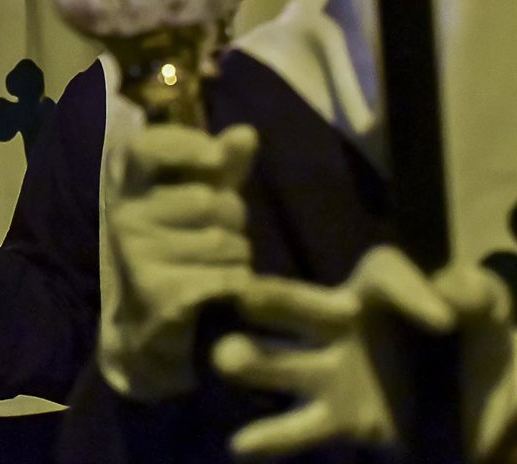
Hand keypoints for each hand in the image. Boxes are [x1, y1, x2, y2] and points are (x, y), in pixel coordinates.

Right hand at [100, 124, 258, 399]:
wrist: (152, 323)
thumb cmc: (181, 245)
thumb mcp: (201, 198)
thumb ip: (223, 165)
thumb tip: (247, 133)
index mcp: (128, 184)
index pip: (147, 147)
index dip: (185, 144)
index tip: (217, 157)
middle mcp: (124, 215)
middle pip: (208, 201)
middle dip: (232, 218)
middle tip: (219, 235)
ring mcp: (137, 254)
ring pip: (223, 242)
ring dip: (237, 255)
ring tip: (215, 265)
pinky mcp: (158, 291)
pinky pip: (225, 277)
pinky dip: (235, 284)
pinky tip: (217, 291)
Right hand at [214, 246, 516, 460]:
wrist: (489, 400)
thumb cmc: (481, 340)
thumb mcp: (490, 307)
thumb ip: (475, 291)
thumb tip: (444, 301)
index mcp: (382, 290)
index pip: (384, 273)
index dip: (408, 291)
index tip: (442, 323)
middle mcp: (344, 322)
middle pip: (304, 306)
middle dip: (276, 301)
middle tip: (245, 296)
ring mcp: (337, 373)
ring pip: (287, 364)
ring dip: (255, 361)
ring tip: (227, 359)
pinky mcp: (344, 419)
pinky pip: (302, 426)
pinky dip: (271, 437)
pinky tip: (241, 445)